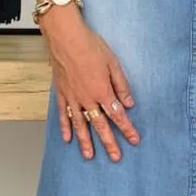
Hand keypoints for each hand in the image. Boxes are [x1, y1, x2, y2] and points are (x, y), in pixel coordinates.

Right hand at [41, 7, 139, 161]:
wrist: (65, 37)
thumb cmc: (90, 46)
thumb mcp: (113, 63)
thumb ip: (121, 85)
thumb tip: (129, 103)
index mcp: (102, 91)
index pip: (117, 115)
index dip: (127, 129)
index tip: (134, 140)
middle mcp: (87, 99)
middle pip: (100, 125)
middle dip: (109, 143)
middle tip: (115, 157)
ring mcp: (72, 98)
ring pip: (80, 125)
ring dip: (86, 142)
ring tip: (89, 156)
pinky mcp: (61, 94)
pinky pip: (64, 115)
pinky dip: (66, 128)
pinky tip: (68, 139)